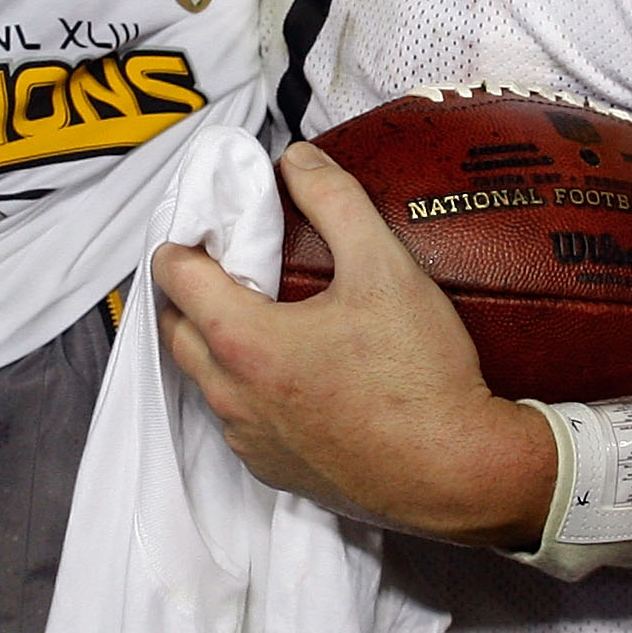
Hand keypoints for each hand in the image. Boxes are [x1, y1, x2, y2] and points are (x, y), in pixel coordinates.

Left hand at [153, 143, 557, 545]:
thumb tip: (299, 160)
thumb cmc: (421, 377)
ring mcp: (251, 439)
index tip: (213, 221)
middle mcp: (233, 395)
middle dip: (191, 290)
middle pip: (176, 327)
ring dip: (217, 341)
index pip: (173, 273)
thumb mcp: (384, 266)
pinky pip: (239, 418)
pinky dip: (248, 386)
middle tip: (233, 262)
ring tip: (266, 311)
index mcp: (244, 341)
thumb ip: (334, 200)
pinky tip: (296, 369)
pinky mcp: (276, 470)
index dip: (186, 235)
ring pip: (206, 377)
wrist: (458, 472)